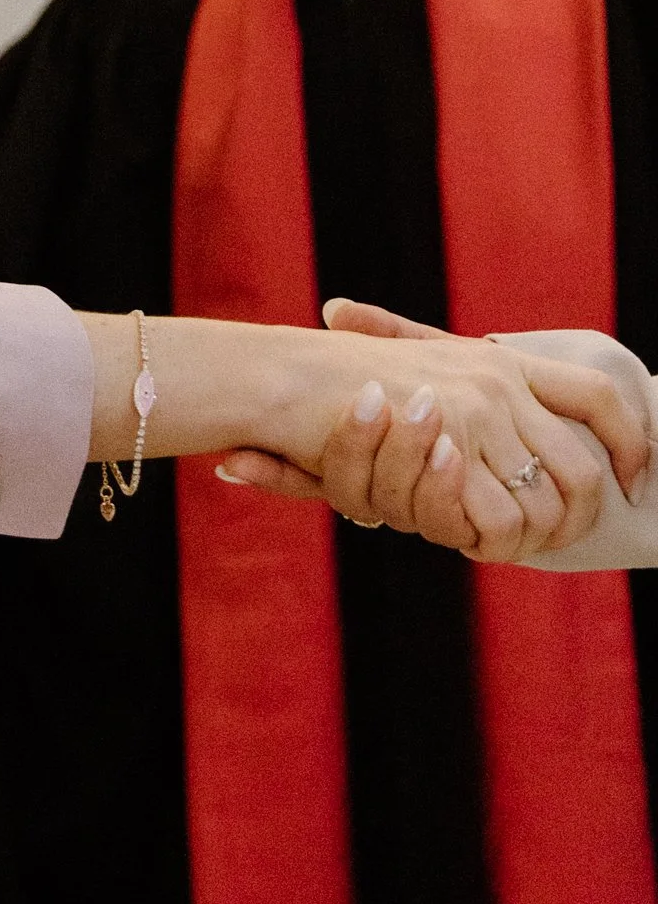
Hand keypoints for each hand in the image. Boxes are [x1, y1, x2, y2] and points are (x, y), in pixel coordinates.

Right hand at [216, 302, 647, 559]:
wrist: (280, 377)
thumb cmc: (333, 380)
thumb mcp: (403, 374)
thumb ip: (448, 390)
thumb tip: (509, 424)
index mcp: (497, 360)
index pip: (599, 397)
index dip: (629, 441)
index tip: (631, 479)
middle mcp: (498, 380)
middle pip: (584, 472)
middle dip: (578, 523)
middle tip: (550, 543)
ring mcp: (478, 413)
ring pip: (545, 506)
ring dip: (524, 540)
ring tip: (489, 538)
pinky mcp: (453, 450)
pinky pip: (500, 521)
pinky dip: (487, 542)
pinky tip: (463, 537)